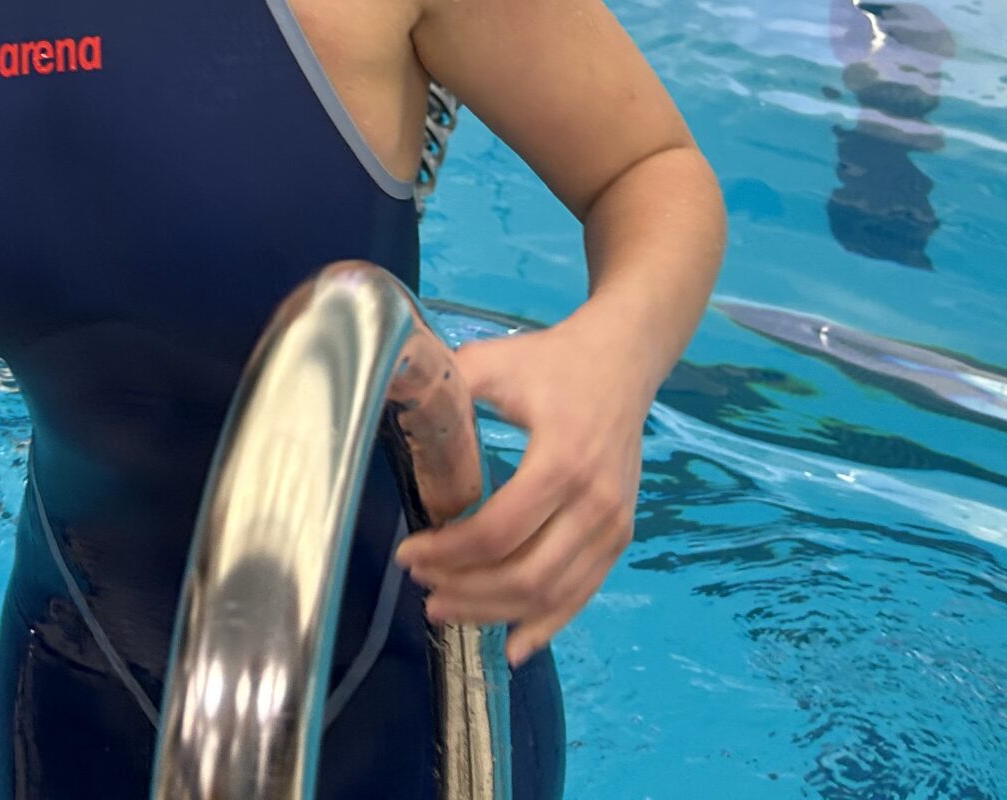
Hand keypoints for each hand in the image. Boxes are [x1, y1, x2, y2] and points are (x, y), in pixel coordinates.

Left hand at [394, 310, 655, 668]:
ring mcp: (613, 525)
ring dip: (495, 612)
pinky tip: (512, 645)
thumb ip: (445, 385)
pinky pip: (583, 594)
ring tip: (446, 611)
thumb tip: (383, 395)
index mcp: (561, 461)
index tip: (408, 553)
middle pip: (526, 575)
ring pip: (552, 594)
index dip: (447, 552)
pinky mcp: (620, 537)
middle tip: (421, 589)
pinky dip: (547, 625)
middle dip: (466, 591)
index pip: (498, 531)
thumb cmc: (551, 361)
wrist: (622, 362)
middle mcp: (594, 503)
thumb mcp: (494, 363)